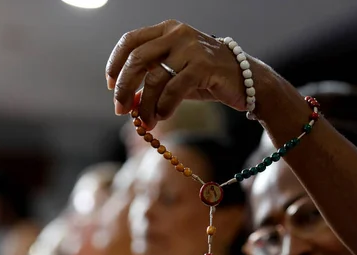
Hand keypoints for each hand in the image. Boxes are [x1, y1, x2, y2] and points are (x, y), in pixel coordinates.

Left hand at [106, 20, 249, 128]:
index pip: (130, 41)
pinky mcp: (203, 66)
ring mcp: (190, 48)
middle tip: (120, 110)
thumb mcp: (175, 77)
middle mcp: (177, 34)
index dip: (115, 63)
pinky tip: (162, 116)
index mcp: (167, 30)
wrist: (247, 80)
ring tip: (145, 122)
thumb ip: (152, 83)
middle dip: (124, 88)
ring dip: (144, 105)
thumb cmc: (207, 77)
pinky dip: (163, 106)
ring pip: (154, 78)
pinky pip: (173, 89)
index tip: (110, 86)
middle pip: (137, 59)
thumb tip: (126, 102)